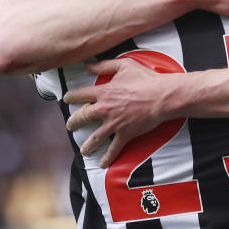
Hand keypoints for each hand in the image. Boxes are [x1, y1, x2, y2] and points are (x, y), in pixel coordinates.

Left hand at [64, 58, 178, 167]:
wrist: (161, 97)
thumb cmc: (145, 79)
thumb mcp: (124, 66)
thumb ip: (104, 65)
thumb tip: (88, 65)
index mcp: (104, 92)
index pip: (81, 94)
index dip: (71, 96)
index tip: (66, 99)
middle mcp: (105, 109)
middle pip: (83, 117)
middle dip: (74, 122)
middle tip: (70, 126)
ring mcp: (114, 124)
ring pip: (95, 138)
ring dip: (87, 145)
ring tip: (84, 150)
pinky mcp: (125, 134)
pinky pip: (113, 149)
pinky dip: (107, 158)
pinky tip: (102, 164)